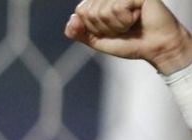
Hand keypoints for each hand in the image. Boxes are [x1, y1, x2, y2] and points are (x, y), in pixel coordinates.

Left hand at [64, 0, 191, 73]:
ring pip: (103, 11)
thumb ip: (79, 33)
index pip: (80, 12)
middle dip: (104, 27)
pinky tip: (137, 17)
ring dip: (116, 25)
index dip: (93, 27)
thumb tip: (71, 20)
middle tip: (122, 28)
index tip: (109, 31)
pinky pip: (117, 8)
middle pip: (90, 11)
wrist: (156, 47)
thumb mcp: (98, 41)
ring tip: (130, 23)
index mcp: (100, 1)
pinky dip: (125, 20)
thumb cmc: (130, 42)